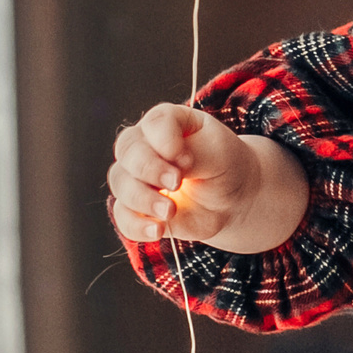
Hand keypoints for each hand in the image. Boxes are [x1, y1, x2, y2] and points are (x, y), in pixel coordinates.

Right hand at [107, 102, 299, 249]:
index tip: (186, 159)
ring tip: (170, 211)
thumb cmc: (225, 166)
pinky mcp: (137, 207)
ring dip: (143, 199)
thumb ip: (195, 153)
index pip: (153, 123)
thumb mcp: (219, 153)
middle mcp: (144, 145)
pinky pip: (123, 217)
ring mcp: (136, 177)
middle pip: (128, 151)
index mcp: (167, 122)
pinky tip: (158, 230)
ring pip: (121, 184)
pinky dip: (137, 225)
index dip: (165, 141)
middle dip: (150, 170)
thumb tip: (168, 163)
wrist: (231, 199)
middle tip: (176, 183)